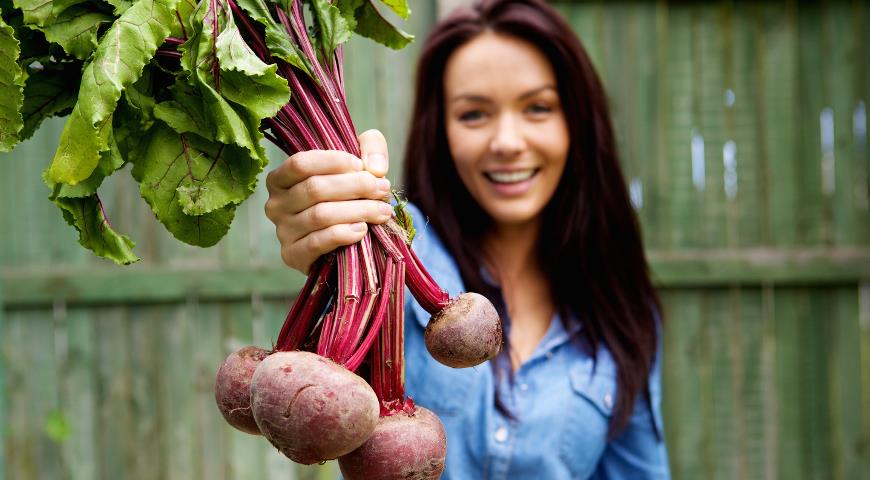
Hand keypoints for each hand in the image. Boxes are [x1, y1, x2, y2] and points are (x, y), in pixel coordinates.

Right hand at [265, 130, 392, 273]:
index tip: (362, 166)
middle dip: (355, 186)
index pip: (301, 163)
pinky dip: (344, 234)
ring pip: (321, 215)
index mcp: (281, 178)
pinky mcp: (292, 255)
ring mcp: (282, 231)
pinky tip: (362, 229)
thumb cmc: (347, 197)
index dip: (334, 162)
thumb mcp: (359, 164)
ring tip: (382, 211)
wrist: (344, 243)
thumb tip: (375, 168)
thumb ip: (370, 148)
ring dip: (358, 211)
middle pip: (315, 189)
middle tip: (382, 189)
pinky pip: (318, 242)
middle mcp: (276, 204)